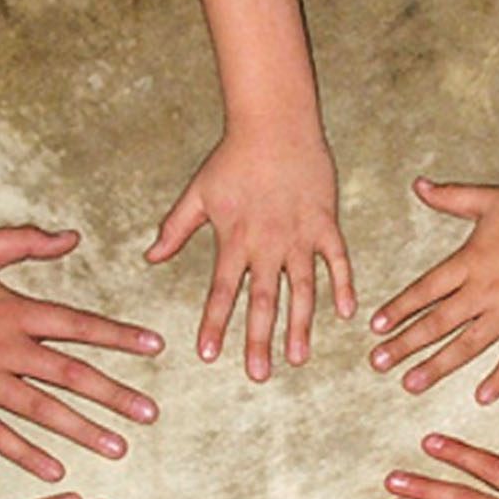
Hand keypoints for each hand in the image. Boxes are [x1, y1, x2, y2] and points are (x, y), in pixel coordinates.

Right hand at [0, 228, 163, 481]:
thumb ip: (24, 243)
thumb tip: (71, 236)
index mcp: (9, 309)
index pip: (78, 324)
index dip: (119, 336)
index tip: (155, 348)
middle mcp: (1, 348)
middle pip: (70, 374)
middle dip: (115, 396)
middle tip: (150, 415)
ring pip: (41, 411)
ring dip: (82, 431)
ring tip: (117, 448)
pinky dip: (26, 454)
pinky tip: (56, 471)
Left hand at [145, 126, 354, 380]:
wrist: (275, 123)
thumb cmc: (232, 157)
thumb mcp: (197, 193)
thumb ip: (174, 229)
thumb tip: (150, 257)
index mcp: (234, 239)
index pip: (222, 291)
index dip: (214, 324)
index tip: (208, 355)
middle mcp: (267, 243)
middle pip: (263, 300)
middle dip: (259, 340)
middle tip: (258, 375)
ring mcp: (300, 235)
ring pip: (302, 289)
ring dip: (301, 325)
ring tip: (298, 357)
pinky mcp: (325, 222)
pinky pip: (338, 260)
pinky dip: (345, 286)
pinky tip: (349, 314)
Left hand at [369, 178, 498, 403]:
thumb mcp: (489, 200)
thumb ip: (450, 197)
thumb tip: (418, 185)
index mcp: (470, 263)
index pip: (424, 291)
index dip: (399, 309)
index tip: (375, 327)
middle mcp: (484, 292)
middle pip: (436, 323)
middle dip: (404, 345)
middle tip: (378, 363)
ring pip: (466, 346)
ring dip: (436, 367)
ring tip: (410, 384)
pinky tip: (481, 397)